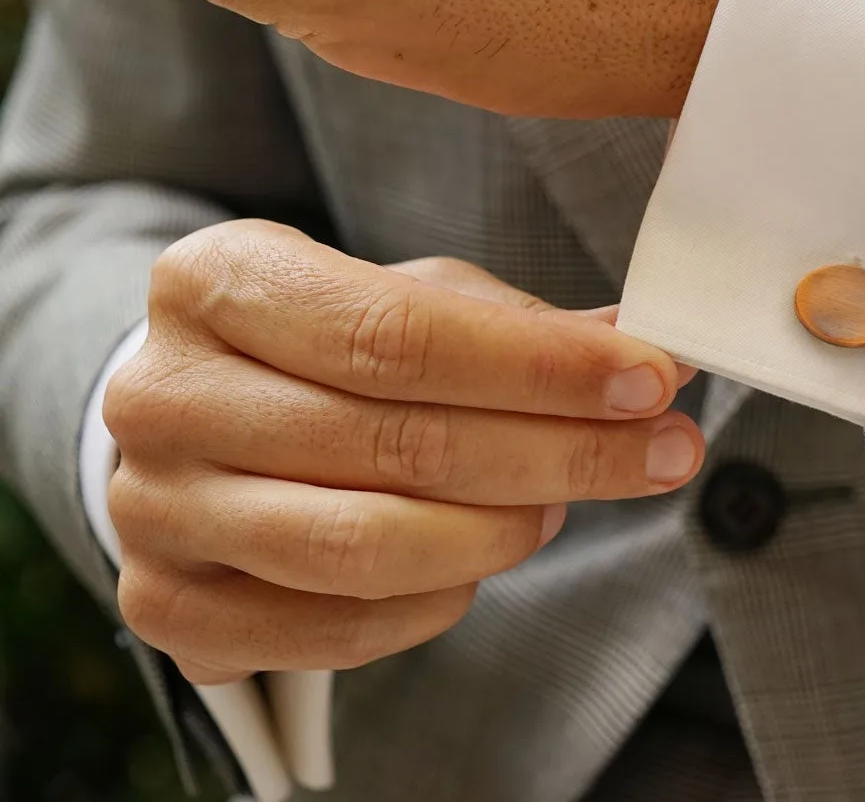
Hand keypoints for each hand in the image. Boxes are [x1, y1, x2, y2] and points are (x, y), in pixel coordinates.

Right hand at [104, 220, 704, 684]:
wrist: (199, 419)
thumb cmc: (323, 343)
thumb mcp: (409, 293)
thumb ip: (517, 324)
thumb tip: (642, 350)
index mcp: (213, 281)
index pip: (394, 335)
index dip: (540, 366)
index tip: (653, 379)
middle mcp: (161, 395)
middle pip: (396, 442)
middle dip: (561, 450)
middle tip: (665, 450)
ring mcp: (154, 511)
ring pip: (366, 545)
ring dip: (504, 531)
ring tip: (566, 503)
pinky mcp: (167, 610)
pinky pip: (338, 628)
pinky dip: (438, 600)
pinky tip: (484, 559)